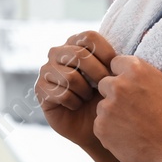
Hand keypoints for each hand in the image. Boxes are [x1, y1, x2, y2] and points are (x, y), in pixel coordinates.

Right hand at [35, 30, 117, 150]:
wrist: (94, 123)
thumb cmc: (105, 97)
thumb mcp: (114, 77)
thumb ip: (114, 61)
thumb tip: (121, 56)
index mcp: (76, 43)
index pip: (89, 37)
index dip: (106, 53)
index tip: (117, 72)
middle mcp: (58, 52)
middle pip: (79, 55)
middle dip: (98, 75)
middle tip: (105, 89)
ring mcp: (46, 69)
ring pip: (70, 77)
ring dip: (85, 91)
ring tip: (88, 97)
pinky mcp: (40, 89)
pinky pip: (61, 94)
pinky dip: (74, 102)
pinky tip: (76, 105)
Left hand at [94, 55, 161, 161]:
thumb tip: (160, 62)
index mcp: (136, 70)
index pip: (115, 62)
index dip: (123, 74)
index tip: (131, 85)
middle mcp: (118, 86)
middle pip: (105, 84)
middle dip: (115, 93)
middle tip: (132, 107)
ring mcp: (107, 108)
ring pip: (102, 106)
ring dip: (112, 113)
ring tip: (133, 125)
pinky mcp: (100, 128)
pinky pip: (100, 125)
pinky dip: (110, 131)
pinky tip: (128, 137)